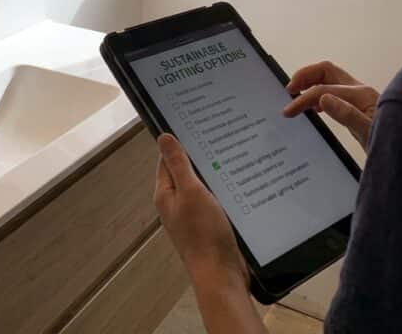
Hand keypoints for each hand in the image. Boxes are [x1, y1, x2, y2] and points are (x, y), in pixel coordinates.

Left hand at [154, 133, 247, 282]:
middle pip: (185, 171)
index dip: (179, 142)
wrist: (222, 275)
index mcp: (165, 194)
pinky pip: (214, 201)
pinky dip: (223, 190)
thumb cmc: (204, 234)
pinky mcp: (209, 225)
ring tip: (231, 154)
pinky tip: (238, 182)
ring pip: (202, 186)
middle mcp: (176, 204)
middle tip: (219, 136)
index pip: (167, 159)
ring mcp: (193, 216)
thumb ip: (178, 165)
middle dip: (200, 156)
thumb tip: (163, 137)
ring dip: (214, 174)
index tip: (197, 125)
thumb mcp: (191, 192)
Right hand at [282, 60, 378, 150]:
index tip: (288, 111)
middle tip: (289, 89)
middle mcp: (360, 91)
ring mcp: (360, 97)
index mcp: (361, 94)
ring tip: (295, 95)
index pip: (323, 90)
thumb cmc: (394, 144)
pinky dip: (319, 94)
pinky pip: (334, 91)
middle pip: (326, 71)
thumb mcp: (369, 134)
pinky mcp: (359, 107)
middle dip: (305, 75)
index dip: (302, 99)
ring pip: (329, 79)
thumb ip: (347, 115)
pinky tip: (313, 108)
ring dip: (311, 83)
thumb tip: (323, 99)